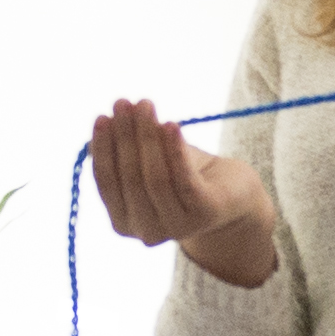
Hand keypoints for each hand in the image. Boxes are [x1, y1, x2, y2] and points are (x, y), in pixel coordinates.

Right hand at [90, 100, 278, 286]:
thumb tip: (106, 122)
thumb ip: (126, 148)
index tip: (102, 116)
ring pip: (156, 178)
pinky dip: (175, 150)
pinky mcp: (204, 214)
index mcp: (124, 222)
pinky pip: (185, 179)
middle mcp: (147, 232)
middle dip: (125, 137)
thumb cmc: (184, 173)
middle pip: (130, 178)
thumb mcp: (150, 159)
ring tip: (146, 105)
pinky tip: (172, 125)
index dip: (103, 149)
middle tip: (124, 103)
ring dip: (148, 137)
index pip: (106, 183)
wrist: (232, 191)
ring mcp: (177, 227)